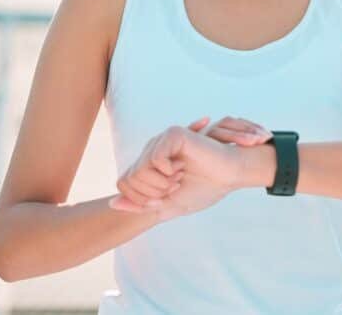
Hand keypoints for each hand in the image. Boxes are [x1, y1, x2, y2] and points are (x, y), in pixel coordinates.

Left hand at [109, 116, 271, 219]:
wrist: (229, 176)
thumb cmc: (203, 188)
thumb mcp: (168, 204)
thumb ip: (141, 205)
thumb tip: (112, 204)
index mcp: (148, 165)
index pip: (123, 184)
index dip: (142, 199)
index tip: (166, 195)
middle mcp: (151, 150)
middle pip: (130, 180)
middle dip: (154, 192)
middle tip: (175, 185)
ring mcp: (160, 140)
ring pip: (139, 170)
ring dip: (162, 183)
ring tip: (179, 176)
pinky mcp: (172, 135)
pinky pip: (155, 158)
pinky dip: (167, 170)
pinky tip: (182, 167)